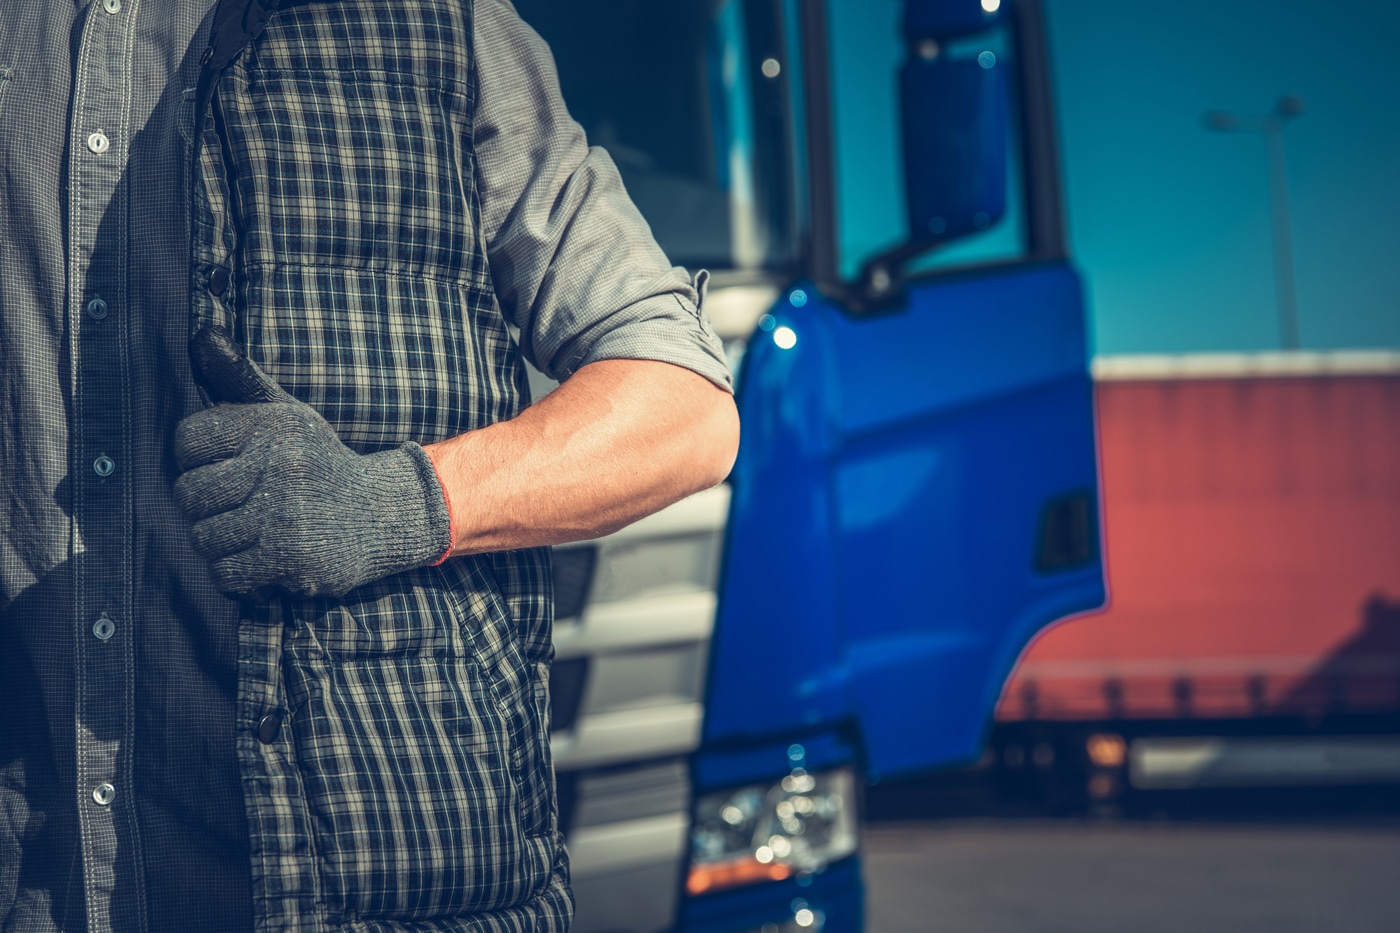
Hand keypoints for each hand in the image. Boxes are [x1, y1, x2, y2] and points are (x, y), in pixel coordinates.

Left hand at [173, 326, 450, 597]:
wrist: (381, 517)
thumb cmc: (319, 464)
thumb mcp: (288, 415)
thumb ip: (240, 378)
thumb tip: (200, 331)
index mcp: (273, 426)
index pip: (187, 441)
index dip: (195, 459)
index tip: (223, 467)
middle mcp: (279, 466)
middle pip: (189, 493)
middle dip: (204, 505)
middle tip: (237, 505)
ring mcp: (285, 515)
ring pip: (203, 535)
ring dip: (220, 541)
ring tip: (251, 532)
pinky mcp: (289, 559)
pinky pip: (225, 572)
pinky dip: (235, 572)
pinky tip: (260, 558)